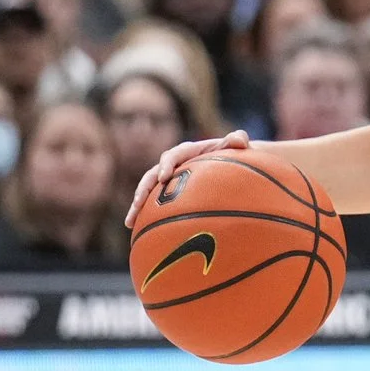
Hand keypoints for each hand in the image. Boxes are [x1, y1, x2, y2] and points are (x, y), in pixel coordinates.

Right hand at [125, 130, 250, 225]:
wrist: (230, 163)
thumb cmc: (234, 154)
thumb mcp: (237, 145)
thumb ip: (237, 140)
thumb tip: (239, 139)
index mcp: (188, 152)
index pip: (174, 155)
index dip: (166, 164)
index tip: (164, 178)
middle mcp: (174, 164)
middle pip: (153, 174)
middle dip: (144, 188)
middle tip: (138, 203)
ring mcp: (169, 179)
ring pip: (148, 191)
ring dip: (137, 205)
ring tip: (130, 221)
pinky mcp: (168, 193)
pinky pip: (153, 203)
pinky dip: (145, 215)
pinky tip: (136, 231)